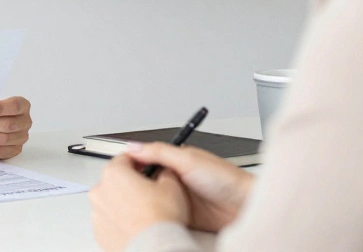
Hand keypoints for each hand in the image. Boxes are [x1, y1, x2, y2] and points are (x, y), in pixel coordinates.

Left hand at [90, 154, 188, 251]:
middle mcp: (100, 191)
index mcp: (114, 173)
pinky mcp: (99, 231)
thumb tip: (165, 170)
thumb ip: (165, 171)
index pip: (124, 157)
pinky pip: (108, 219)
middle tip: (147, 190)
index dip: (139, 160)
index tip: (146, 166)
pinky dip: (118, 219)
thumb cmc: (160, 219)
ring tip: (142, 210)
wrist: (154, 247)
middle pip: (114, 178)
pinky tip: (135, 223)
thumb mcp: (171, 185)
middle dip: (129, 182)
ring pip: (109, 200)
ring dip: (122, 201)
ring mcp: (96, 213)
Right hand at [126, 142, 253, 232]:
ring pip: (153, 199)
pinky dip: (157, 216)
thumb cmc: (226, 179)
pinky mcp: (182, 216)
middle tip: (126, 192)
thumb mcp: (188, 159)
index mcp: (175, 161)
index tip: (119, 172)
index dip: (132, 166)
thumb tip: (133, 146)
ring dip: (146, 202)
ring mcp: (178, 198)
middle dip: (136, 187)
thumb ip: (159, 152)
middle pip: (146, 182)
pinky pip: (163, 215)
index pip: (145, 161)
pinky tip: (152, 216)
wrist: (244, 207)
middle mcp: (175, 179)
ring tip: (136, 205)